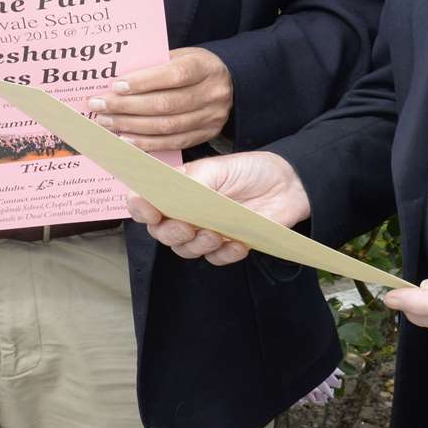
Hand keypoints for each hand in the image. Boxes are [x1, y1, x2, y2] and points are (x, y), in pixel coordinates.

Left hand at [87, 46, 232, 149]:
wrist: (231, 83)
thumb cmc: (195, 66)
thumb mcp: (182, 56)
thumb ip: (155, 65)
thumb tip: (116, 80)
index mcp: (205, 67)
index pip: (174, 75)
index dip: (144, 81)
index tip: (116, 85)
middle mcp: (211, 93)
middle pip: (166, 104)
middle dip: (127, 106)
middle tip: (99, 105)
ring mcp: (210, 118)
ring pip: (166, 126)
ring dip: (131, 126)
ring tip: (105, 122)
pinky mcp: (206, 135)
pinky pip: (172, 143)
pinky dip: (146, 143)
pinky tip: (124, 139)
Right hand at [125, 151, 309, 265]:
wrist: (288, 184)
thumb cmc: (249, 170)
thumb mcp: (218, 168)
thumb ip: (194, 183)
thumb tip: (173, 197)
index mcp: (177, 190)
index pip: (145, 203)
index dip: (139, 208)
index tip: (149, 211)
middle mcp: (185, 213)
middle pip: (161, 233)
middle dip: (171, 232)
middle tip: (187, 226)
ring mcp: (205, 231)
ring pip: (186, 250)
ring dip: (199, 244)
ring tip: (217, 233)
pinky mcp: (226, 246)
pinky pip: (215, 259)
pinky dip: (225, 253)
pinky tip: (238, 242)